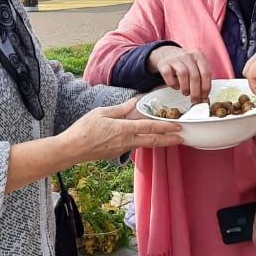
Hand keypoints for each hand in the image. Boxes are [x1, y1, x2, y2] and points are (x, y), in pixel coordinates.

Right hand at [61, 98, 182, 162]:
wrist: (72, 149)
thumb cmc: (84, 129)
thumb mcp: (102, 113)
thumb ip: (120, 109)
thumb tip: (134, 102)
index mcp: (123, 129)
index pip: (149, 128)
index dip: (166, 127)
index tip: (178, 127)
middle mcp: (126, 141)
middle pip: (153, 141)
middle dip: (169, 140)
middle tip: (183, 138)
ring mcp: (122, 149)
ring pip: (145, 145)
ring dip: (159, 142)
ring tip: (171, 139)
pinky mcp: (117, 153)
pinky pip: (135, 146)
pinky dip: (145, 143)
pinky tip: (149, 140)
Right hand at [148, 46, 211, 103]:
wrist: (166, 53)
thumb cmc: (184, 63)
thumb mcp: (196, 66)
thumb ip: (201, 79)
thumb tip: (204, 98)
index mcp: (199, 56)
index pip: (206, 73)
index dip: (206, 88)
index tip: (204, 97)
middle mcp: (188, 55)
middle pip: (195, 75)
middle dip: (196, 92)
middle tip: (195, 100)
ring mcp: (175, 58)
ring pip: (183, 74)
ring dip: (185, 87)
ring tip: (185, 93)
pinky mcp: (164, 63)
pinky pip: (168, 74)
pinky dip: (172, 83)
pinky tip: (175, 87)